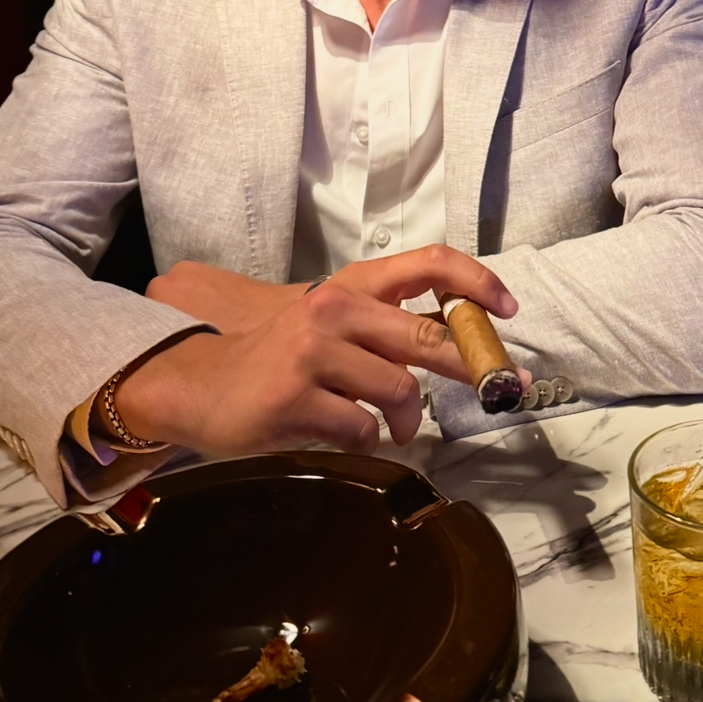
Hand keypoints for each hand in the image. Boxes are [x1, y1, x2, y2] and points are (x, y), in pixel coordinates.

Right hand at [117, 245, 517, 456]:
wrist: (195, 384)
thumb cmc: (275, 359)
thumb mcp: (329, 326)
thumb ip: (383, 330)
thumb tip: (459, 347)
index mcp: (348, 287)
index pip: (428, 263)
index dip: (476, 282)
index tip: (507, 309)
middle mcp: (333, 311)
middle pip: (427, 337)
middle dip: (471, 367)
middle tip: (496, 389)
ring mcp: (312, 354)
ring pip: (398, 390)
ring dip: (407, 420)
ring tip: (397, 430)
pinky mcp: (295, 399)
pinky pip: (361, 428)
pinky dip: (368, 439)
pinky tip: (347, 434)